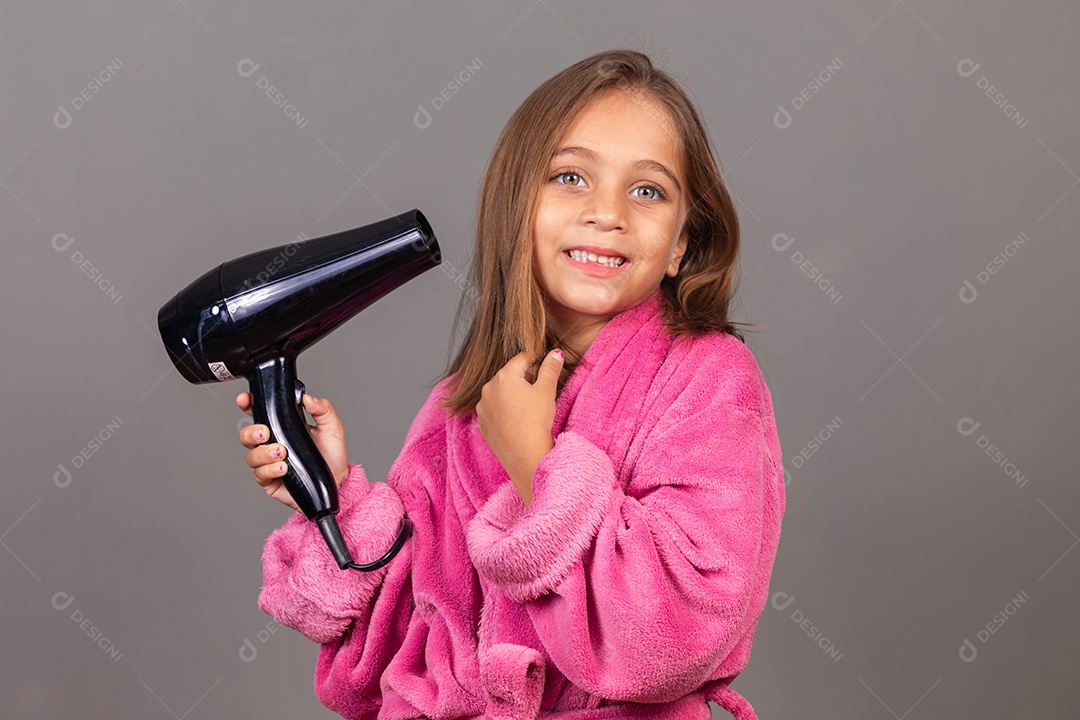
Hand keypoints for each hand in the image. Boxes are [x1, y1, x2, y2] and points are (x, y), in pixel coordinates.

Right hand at [237, 392, 349, 511]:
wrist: (337, 481)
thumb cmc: (332, 454)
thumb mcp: (331, 426)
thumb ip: (322, 408)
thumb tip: (307, 398)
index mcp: (283, 426)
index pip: (259, 413)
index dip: (247, 405)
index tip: (245, 400)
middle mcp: (272, 443)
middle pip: (246, 435)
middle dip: (251, 432)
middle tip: (266, 433)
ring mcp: (269, 462)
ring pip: (251, 455)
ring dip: (264, 453)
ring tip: (282, 452)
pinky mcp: (270, 480)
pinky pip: (260, 474)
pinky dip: (270, 469)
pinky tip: (283, 468)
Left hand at [476, 349, 562, 505]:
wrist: (525, 455)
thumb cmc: (537, 420)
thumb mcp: (547, 390)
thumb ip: (550, 368)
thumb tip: (556, 353)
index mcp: (504, 376)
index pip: (522, 359)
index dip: (536, 363)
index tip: (545, 373)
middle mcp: (488, 388)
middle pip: (509, 376)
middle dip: (523, 380)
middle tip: (537, 395)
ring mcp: (483, 407)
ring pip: (499, 393)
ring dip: (512, 396)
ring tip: (527, 410)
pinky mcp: (482, 423)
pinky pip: (494, 410)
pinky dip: (503, 411)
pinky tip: (516, 421)